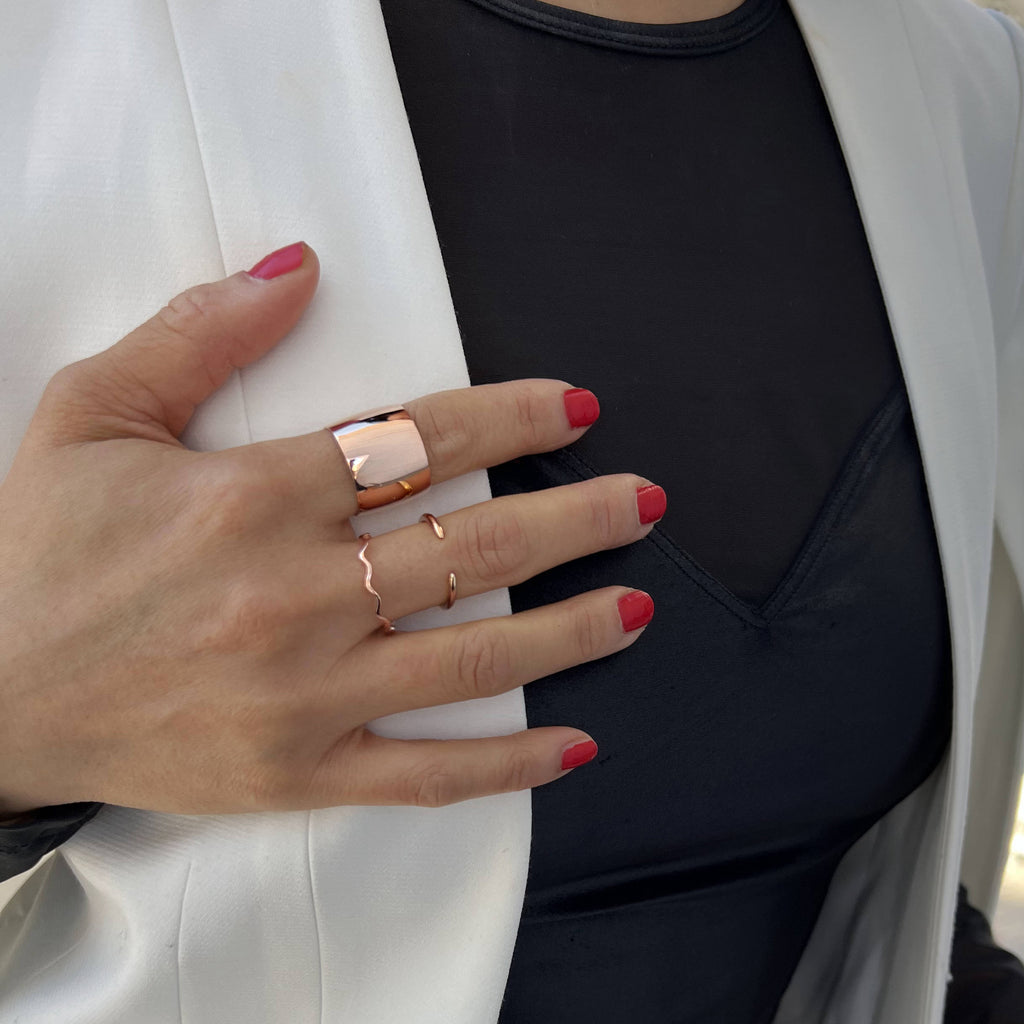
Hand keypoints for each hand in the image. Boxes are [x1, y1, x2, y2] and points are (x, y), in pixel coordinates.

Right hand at [0, 242, 662, 816]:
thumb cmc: (39, 552)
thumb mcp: (93, 415)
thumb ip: (201, 332)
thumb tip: (298, 266)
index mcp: (254, 496)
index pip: (421, 441)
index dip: (514, 420)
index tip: (576, 408)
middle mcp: (294, 595)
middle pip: (474, 546)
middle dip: (577, 519)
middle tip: (646, 502)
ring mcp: (305, 694)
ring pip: (473, 659)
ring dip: (572, 630)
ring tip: (640, 604)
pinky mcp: (299, 771)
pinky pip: (424, 775)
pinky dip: (507, 765)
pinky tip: (575, 746)